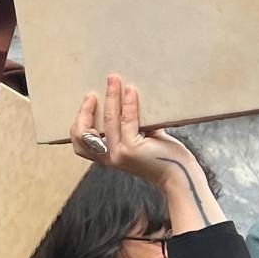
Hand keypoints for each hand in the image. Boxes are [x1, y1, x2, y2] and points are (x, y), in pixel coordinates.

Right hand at [71, 74, 198, 187]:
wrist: (178, 176)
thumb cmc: (163, 158)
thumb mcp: (141, 141)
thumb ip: (133, 126)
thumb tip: (130, 98)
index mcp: (108, 157)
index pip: (80, 143)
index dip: (80, 121)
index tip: (88, 102)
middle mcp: (109, 158)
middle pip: (86, 131)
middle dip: (86, 108)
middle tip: (93, 92)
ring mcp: (119, 154)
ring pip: (109, 120)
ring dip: (111, 97)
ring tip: (115, 81)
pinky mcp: (132, 149)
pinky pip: (127, 120)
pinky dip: (129, 103)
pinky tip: (131, 91)